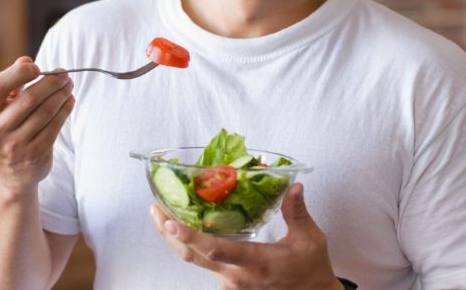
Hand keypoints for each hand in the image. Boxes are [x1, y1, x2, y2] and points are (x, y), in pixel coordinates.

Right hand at [0, 56, 74, 193]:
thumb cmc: (5, 129)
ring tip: (69, 85)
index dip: (19, 73)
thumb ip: (11, 84)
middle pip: (29, 98)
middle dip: (51, 82)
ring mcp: (15, 145)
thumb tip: (26, 60)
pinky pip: (55, 126)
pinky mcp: (35, 154)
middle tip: (64, 73)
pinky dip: (65, 110)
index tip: (37, 66)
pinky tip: (69, 101)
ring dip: (62, 94)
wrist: (8, 173)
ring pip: (46, 111)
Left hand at [149, 183, 341, 289]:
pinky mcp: (229, 286)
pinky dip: (192, 246)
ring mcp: (230, 284)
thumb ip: (297, 212)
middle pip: (192, 255)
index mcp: (255, 263)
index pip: (215, 250)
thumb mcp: (309, 239)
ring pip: (195, 261)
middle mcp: (236, 276)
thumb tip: (294, 186)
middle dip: (169, 232)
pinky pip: (205, 265)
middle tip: (154, 210)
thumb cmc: (310, 270)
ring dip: (178, 239)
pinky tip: (186, 229)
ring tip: (163, 216)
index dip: (190, 236)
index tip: (171, 223)